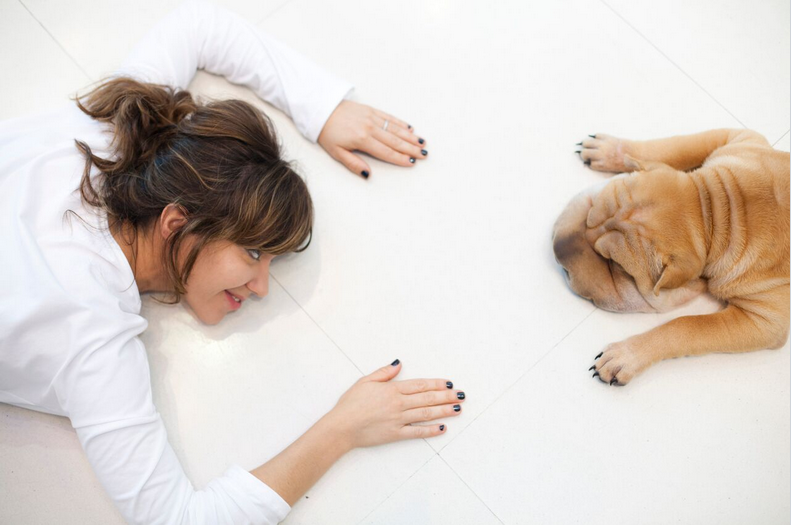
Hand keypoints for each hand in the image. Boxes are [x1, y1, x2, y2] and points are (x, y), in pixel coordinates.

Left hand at [317, 101, 427, 177]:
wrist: (321, 109)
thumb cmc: (327, 132)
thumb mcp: (336, 152)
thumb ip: (353, 164)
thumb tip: (368, 175)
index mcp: (362, 140)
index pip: (386, 152)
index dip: (400, 158)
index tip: (412, 163)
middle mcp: (370, 128)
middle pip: (395, 141)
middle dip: (411, 149)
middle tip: (424, 155)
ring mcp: (372, 117)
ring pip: (395, 129)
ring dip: (410, 137)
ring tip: (422, 143)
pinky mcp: (371, 110)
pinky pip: (389, 117)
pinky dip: (401, 123)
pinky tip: (410, 129)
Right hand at [325, 360, 464, 449]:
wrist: (341, 427)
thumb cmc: (350, 404)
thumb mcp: (365, 381)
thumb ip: (384, 373)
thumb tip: (399, 363)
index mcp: (392, 389)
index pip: (420, 385)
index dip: (436, 383)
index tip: (449, 383)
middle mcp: (398, 404)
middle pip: (427, 398)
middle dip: (446, 396)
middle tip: (461, 395)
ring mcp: (398, 420)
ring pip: (426, 414)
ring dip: (443, 411)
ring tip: (457, 409)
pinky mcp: (396, 434)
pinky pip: (417, 432)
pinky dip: (430, 430)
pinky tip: (442, 428)